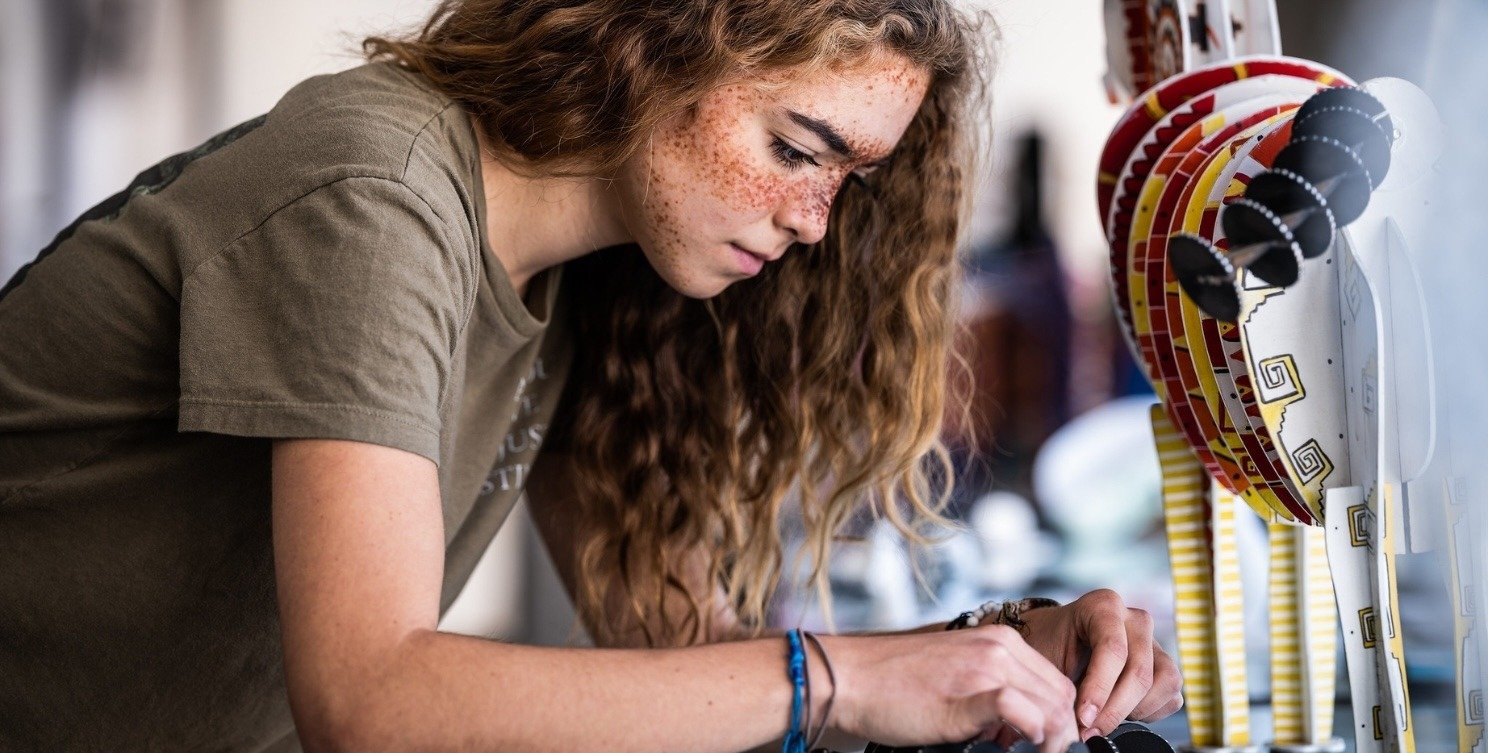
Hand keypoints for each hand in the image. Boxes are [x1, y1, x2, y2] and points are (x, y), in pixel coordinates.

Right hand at [825, 626, 1079, 752]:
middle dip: (1061, 734)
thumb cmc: (895, 683)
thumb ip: (996, 690)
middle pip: (1062, 697)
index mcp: (999, 641)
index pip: (1058, 684)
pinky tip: (1010, 746)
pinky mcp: (966, 696)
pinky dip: (1029, 734)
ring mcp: (983, 670)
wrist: (850, 678)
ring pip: (1051, 706)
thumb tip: (1025, 729)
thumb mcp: (959, 675)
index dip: (1060, 720)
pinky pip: (1018, 710)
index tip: (1044, 744)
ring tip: (1023, 752)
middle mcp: (998, 648)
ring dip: (1049, 739)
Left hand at [1017, 590, 1183, 738]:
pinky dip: (1148, 712)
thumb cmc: (1050, 648)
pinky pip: (1171, 696)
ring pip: (1164, 683)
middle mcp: (1135, 619)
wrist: (1056, 643)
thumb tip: (1082, 724)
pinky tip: (1119, 710)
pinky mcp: (1165, 665)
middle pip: (1139, 672)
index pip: (1113, 649)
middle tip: (1089, 730)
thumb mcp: (1047, 659)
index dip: (1100, 689)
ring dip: (1134, 711)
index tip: (1083, 718)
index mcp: (1104, 605)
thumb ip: (1064, 685)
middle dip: (1114, 710)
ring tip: (1103, 717)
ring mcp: (1154, 642)